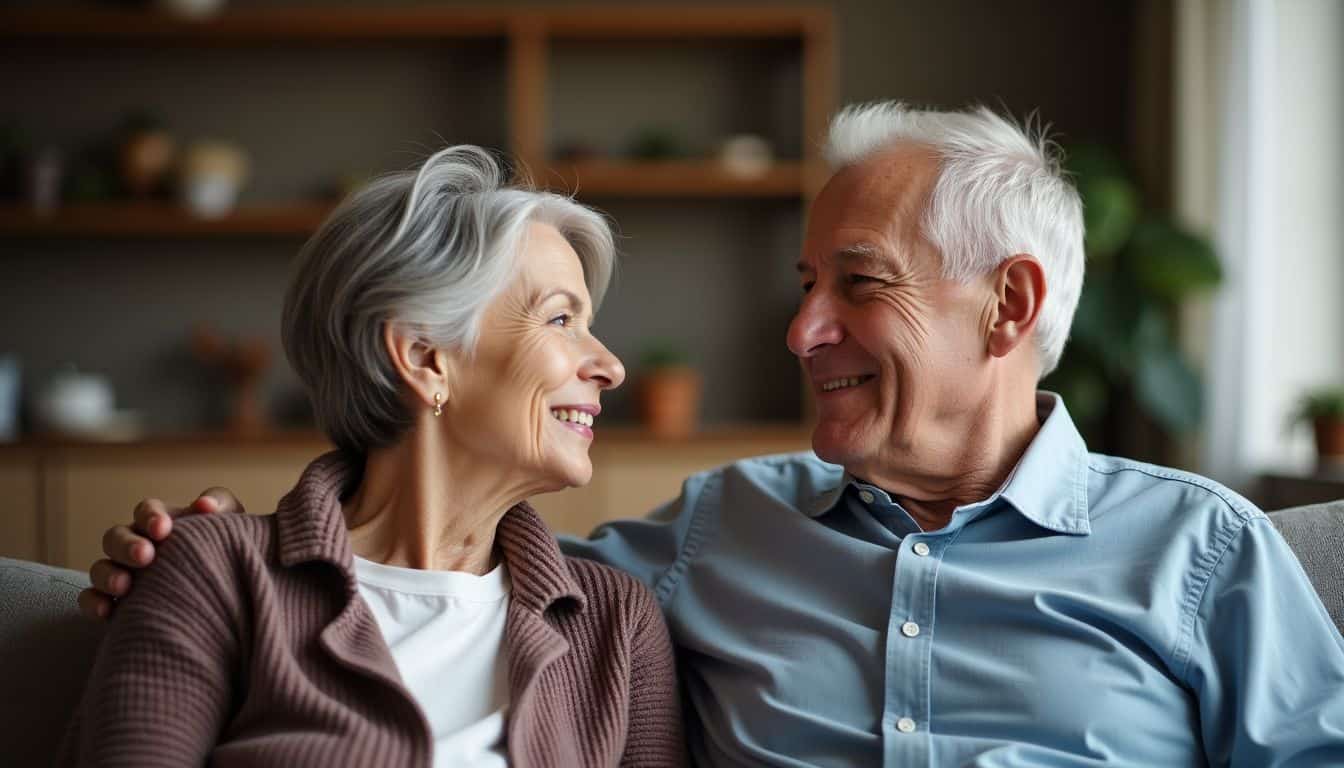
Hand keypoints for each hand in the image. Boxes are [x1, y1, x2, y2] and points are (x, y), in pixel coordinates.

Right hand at [77, 487, 245, 620]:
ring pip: (100, 568)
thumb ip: (221, 508)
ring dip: (108, 575)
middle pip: (115, 537)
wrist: (231, 593)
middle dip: (127, 546)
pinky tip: (107, 611)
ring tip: (124, 585)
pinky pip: (91, 600)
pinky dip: (94, 603)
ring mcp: (121, 574)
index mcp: (160, 522)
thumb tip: (205, 505)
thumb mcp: (231, 525)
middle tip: (145, 556)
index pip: (146, 510)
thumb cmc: (226, 550)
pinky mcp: (116, 604)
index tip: (164, 529)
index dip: (150, 517)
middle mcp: (135, 545)